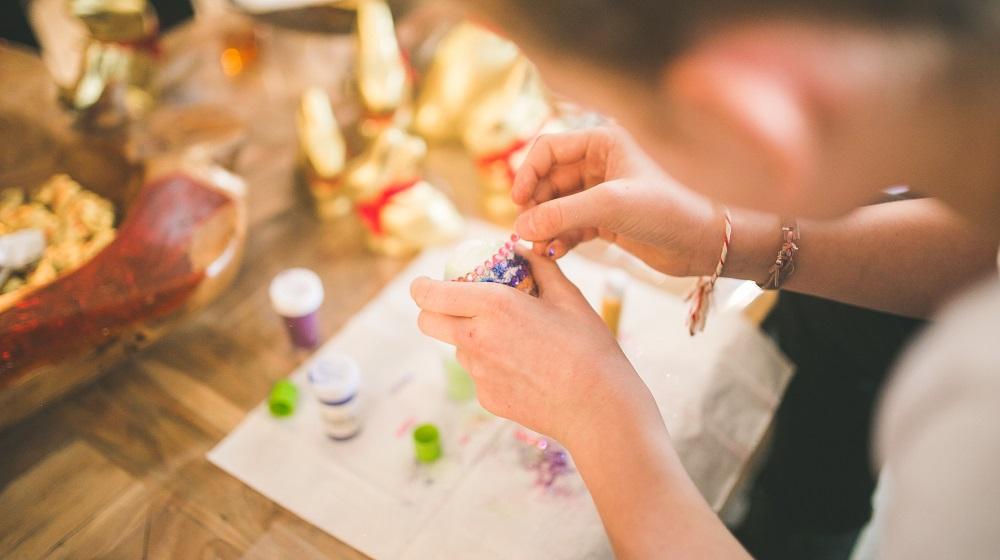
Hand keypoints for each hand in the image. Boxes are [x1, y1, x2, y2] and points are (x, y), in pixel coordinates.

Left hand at [410, 248, 656, 445]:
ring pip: (456, 348)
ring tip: (514, 340)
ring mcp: (479, 373)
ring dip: (470, 338)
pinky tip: (526, 368)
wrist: (599, 407)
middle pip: (426, 322)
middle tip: (458, 306)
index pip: (429, 294)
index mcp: (493, 306)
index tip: (429, 284)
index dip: (423, 286)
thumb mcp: (567, 295)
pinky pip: (478, 374)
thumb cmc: (588, 348)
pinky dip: (492, 366)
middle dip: (433, 311)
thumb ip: (538, 266)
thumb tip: (520, 249)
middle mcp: (477, 339)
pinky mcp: (487, 398)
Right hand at [512, 125, 721, 277]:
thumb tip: (520, 227)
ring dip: (545, 225)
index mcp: (603, 142)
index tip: (517, 202)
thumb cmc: (667, 210)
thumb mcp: (610, 206)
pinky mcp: (606, 220)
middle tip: (526, 231)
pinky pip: (570, 225)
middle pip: (548, 179)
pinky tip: (555, 252)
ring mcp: (602, 193)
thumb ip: (562, 214)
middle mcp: (600, 163)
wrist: (702, 243)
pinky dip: (559, 238)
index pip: (548, 149)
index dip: (527, 173)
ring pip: (557, 205)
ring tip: (539, 247)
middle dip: (535, 205)